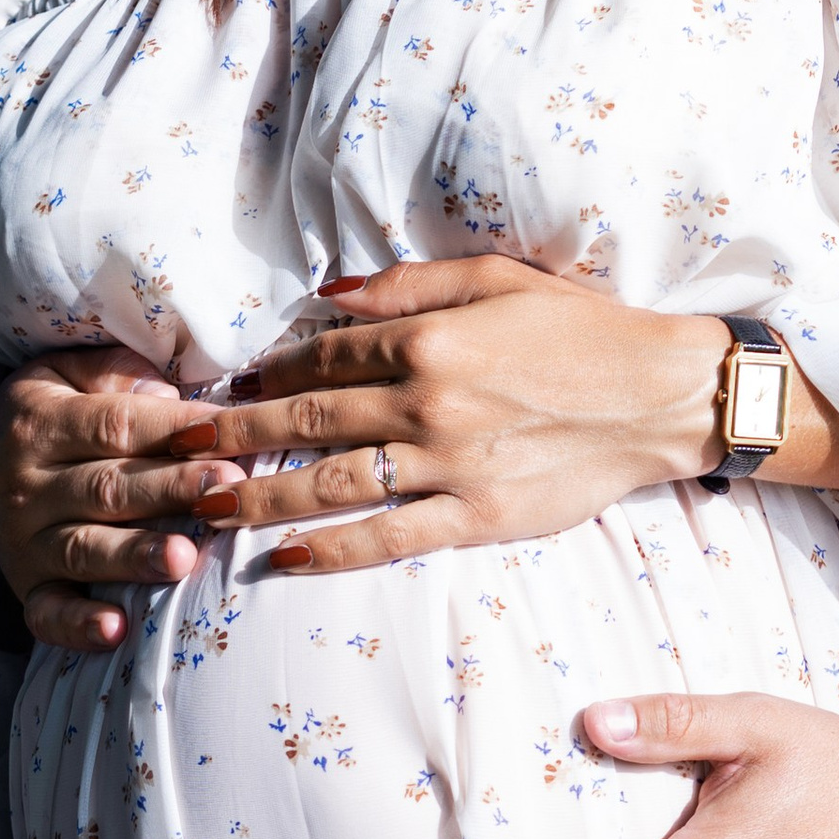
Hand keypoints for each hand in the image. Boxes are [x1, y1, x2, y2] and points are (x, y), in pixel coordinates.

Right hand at [0, 349, 249, 649]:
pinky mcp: (24, 586)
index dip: (174, 429)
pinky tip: (118, 631)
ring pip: (84, 549)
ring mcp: (22, 541)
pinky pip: (47, 613)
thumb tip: (166, 396)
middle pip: (106, 488)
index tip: (230, 433)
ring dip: (136, 556)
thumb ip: (115, 374)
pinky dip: (80, 625)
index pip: (115, 425)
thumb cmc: (46, 409)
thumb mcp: (66, 370)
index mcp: (40, 422)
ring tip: (185, 558)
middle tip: (226, 491)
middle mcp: (26, 485)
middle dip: (170, 491)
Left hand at [196, 258, 729, 571]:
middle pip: (309, 420)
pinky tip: (279, 559)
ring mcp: (452, 465)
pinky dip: (328, 551)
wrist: (661, 396)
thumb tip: (329, 295)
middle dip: (236, 437)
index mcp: (432, 338)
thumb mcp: (499, 279)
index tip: (223, 389)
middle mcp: (431, 402)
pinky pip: (388, 539)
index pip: (324, 355)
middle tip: (178, 451)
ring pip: (332, 485)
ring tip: (204, 507)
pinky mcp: (478, 516)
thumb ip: (409, 287)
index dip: (266, 372)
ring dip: (260, 496)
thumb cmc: (583, 330)